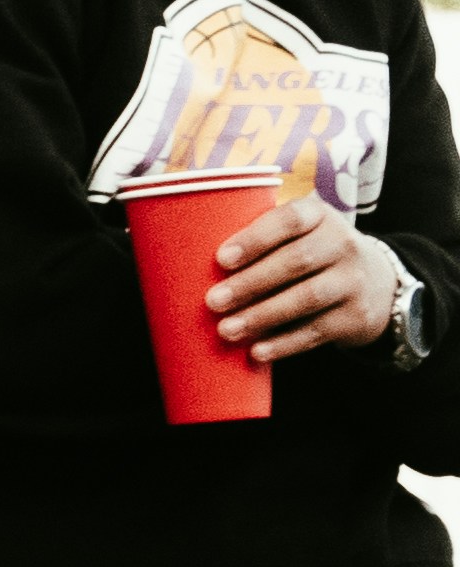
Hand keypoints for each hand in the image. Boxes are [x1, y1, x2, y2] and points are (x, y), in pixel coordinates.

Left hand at [206, 191, 398, 363]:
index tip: (221, 259)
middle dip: (250, 283)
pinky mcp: (355, 316)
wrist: (376, 283)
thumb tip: (190, 261)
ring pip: (306, 299)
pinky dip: (284, 343)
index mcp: (319, 215)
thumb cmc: (311, 253)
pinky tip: (257, 351)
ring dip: (262, 316)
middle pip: (296, 262)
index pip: (289, 220)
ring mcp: (353, 281)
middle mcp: (342, 243)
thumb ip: (259, 237)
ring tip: (227, 330)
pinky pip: (316, 331)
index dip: (255, 238)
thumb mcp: (298, 233)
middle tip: (213, 301)